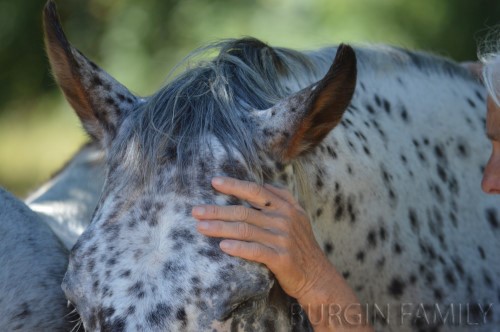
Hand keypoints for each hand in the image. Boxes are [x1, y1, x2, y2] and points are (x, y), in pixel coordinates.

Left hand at [191, 176, 332, 300]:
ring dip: (220, 228)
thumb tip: (264, 184)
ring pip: (245, 229)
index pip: (255, 191)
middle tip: (196, 211)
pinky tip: (222, 247)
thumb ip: (283, 199)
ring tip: (200, 227)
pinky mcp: (281, 258)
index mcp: (286, 207)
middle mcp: (284, 219)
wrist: (317, 276)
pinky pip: (255, 251)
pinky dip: (237, 248)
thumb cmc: (301, 246)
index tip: (214, 182)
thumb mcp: (298, 217)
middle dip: (217, 210)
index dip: (234, 185)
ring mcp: (282, 239)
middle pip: (244, 211)